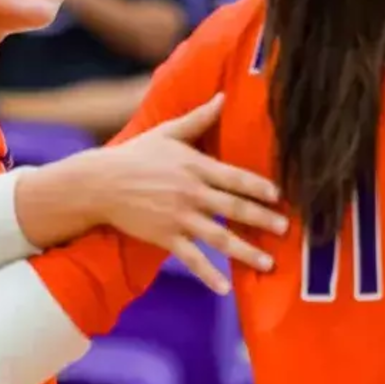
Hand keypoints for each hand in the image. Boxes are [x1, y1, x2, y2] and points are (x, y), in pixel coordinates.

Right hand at [81, 96, 286, 292]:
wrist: (98, 184)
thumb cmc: (136, 154)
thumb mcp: (168, 132)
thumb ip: (200, 117)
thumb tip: (224, 95)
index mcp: (195, 166)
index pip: (235, 177)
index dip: (259, 187)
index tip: (280, 196)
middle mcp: (191, 193)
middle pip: (233, 208)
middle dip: (262, 219)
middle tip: (286, 230)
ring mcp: (178, 217)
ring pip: (218, 237)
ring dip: (245, 251)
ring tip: (269, 263)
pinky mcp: (165, 237)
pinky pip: (191, 258)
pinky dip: (209, 274)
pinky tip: (226, 288)